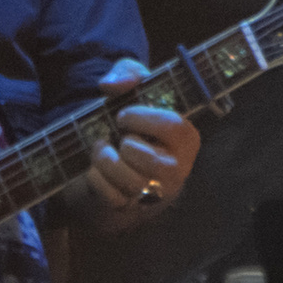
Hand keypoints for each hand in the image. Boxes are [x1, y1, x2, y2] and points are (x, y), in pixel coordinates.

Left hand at [84, 59, 200, 228]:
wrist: (120, 158)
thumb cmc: (134, 120)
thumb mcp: (135, 88)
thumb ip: (128, 73)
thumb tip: (111, 85)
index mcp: (186, 138)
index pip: (173, 127)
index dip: (142, 118)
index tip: (123, 116)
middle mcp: (177, 169)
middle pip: (151, 161)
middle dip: (126, 145)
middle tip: (119, 138)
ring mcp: (156, 193)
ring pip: (131, 182)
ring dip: (106, 161)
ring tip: (102, 149)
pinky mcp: (133, 208)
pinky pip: (112, 197)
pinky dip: (96, 179)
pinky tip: (96, 168)